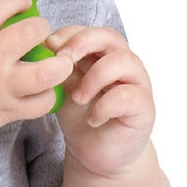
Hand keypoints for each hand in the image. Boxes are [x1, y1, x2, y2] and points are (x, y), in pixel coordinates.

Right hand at [0, 0, 74, 153]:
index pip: (1, 6)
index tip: (21, 1)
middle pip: (32, 32)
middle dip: (40, 25)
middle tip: (37, 28)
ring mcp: (1, 88)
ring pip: (47, 72)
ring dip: (58, 62)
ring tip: (58, 57)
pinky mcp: (7, 112)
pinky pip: (42, 104)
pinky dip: (49, 95)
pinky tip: (45, 87)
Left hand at [46, 24, 155, 177]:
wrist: (97, 155)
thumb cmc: (82, 118)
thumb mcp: (63, 89)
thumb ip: (58, 68)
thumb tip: (42, 48)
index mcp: (102, 55)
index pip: (89, 31)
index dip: (69, 34)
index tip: (48, 46)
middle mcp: (123, 63)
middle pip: (109, 36)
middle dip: (82, 43)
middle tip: (62, 61)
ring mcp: (136, 83)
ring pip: (122, 61)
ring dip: (94, 78)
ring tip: (78, 99)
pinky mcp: (144, 106)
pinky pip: (127, 96)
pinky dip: (104, 106)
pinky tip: (93, 119)